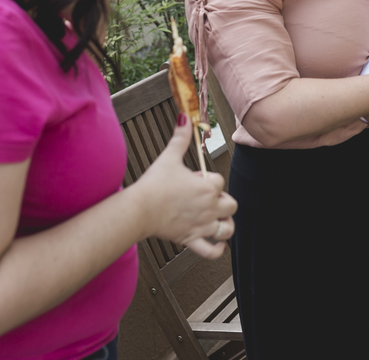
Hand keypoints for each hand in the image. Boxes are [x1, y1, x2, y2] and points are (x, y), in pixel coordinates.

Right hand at [133, 114, 237, 257]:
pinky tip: (216, 244)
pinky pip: (211, 251)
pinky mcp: (191, 239)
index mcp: (208, 187)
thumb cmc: (153, 185)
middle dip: (222, 202)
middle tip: (207, 199)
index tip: (195, 180)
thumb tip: (184, 117)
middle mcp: (209, 207)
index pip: (219, 181)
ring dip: (225, 225)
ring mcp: (202, 225)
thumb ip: (180, 137)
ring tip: (217, 220)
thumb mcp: (169, 157)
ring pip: (227, 229)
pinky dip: (217, 250)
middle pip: (231, 205)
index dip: (209, 180)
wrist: (138, 209)